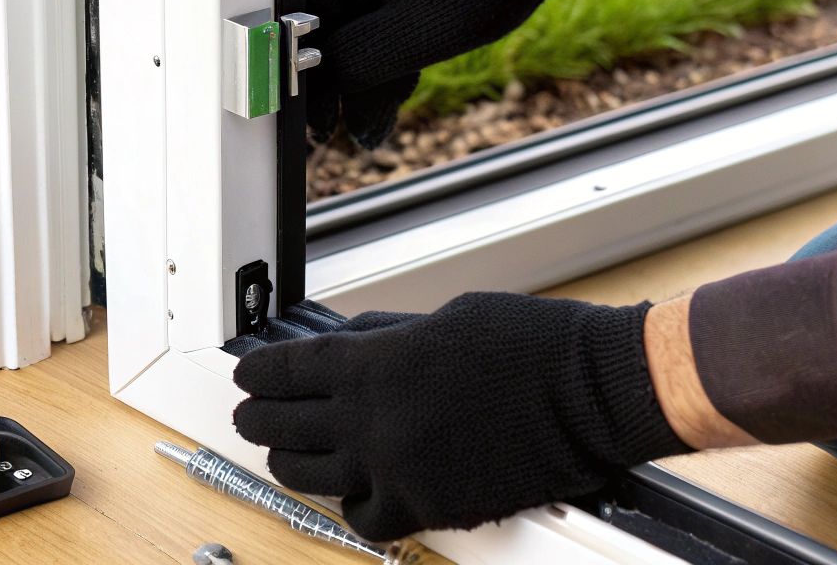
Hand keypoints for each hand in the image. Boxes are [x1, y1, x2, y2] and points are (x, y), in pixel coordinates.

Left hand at [232, 293, 688, 539]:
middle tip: (249, 416)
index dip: (260, 373)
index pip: (290, 370)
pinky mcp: (430, 505)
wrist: (591, 393)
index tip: (245, 375)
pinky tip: (354, 493)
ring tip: (284, 455)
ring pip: (312, 476)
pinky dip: (354, 506)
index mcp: (374, 363)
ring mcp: (397, 467)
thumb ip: (384, 338)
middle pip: (285, 425)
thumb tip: (347, 347)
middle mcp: (374, 419)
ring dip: (289, 463)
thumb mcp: (442, 318)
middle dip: (259, 419)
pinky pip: (366, 517)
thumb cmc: (529, 345)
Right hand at [304, 0, 591, 144]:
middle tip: (374, 122)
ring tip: (402, 90)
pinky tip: (408, 67)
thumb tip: (323, 113)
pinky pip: (370, 14)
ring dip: (371, 67)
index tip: (328, 128)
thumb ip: (355, 69)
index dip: (317, 82)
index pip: (302, 29)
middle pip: (325, 29)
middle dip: (350, 76)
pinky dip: (386, 46)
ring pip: (349, 27)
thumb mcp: (413, 34)